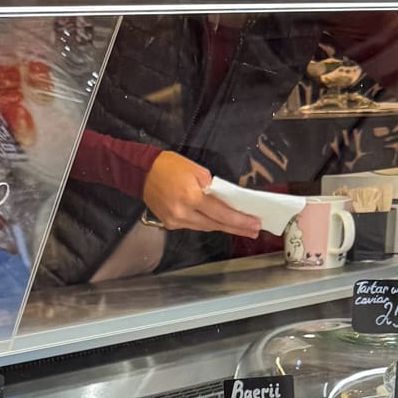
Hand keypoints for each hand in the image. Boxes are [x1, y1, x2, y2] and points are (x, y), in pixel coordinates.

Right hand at [142, 151, 261, 236]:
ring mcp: (175, 221)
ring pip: (204, 227)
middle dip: (236, 228)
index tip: (255, 224)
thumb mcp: (196, 169)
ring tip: (241, 229)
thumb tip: (224, 199)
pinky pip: (193, 226)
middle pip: (215, 224)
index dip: (240, 220)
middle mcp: (183, 213)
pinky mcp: (169, 224)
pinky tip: (218, 223)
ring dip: (223, 227)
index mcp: (191, 197)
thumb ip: (212, 187)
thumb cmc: (169, 166)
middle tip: (254, 231)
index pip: (221, 213)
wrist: (142, 172)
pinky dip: (206, 224)